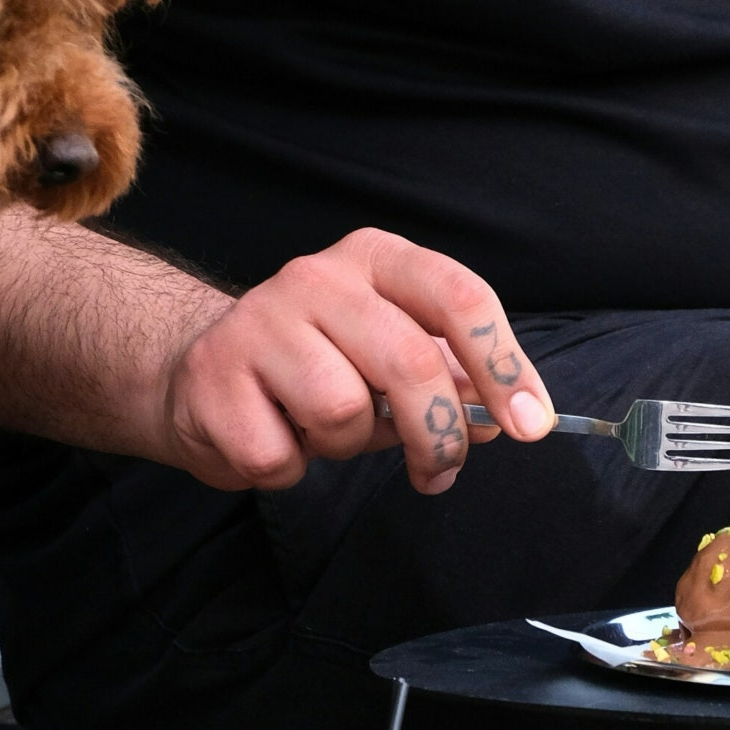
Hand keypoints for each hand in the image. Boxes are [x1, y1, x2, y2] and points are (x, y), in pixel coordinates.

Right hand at [161, 228, 556, 493]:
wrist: (198, 369)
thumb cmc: (313, 362)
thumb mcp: (390, 351)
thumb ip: (450, 375)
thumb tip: (511, 414)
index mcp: (375, 259)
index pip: (458, 296)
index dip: (504, 363)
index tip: (531, 424)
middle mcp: (317, 277)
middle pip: (410, 361)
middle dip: (438, 433)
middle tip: (439, 471)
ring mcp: (258, 322)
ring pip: (343, 411)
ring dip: (348, 446)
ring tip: (324, 432)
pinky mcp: (213, 377)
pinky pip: (281, 454)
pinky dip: (290, 469)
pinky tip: (276, 440)